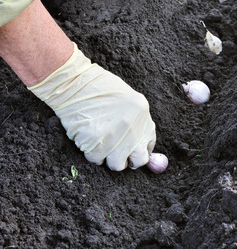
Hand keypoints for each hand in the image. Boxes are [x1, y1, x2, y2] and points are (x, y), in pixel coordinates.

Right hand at [28, 43, 155, 170]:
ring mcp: (116, 139)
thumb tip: (139, 146)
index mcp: (142, 113)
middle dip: (128, 159)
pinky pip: (96, 160)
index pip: (149, 143)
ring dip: (108, 157)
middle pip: (139, 160)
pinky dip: (91, 152)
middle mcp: (133, 129)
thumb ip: (135, 120)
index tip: (131, 149)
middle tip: (116, 152)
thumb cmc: (98, 87)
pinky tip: (88, 137)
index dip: (139, 148)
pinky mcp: (97, 145)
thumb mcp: (126, 98)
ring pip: (117, 164)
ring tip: (100, 141)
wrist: (75, 83)